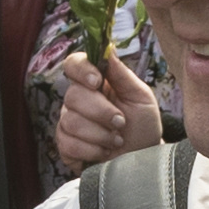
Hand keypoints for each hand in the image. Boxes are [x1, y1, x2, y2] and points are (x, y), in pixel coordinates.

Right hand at [50, 46, 160, 170]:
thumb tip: (107, 49)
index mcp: (95, 82)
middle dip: (101, 112)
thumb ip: (122, 74)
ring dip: (100, 134)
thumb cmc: (143, 126)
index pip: (74, 64)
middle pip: (73, 95)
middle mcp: (78, 99)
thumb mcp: (140, 96)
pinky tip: (104, 152)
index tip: (98, 81)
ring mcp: (69, 122)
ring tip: (117, 140)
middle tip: (121, 122)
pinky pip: (68, 143)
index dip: (81, 70)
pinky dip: (91, 150)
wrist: (143, 159)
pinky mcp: (66, 146)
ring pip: (71, 121)